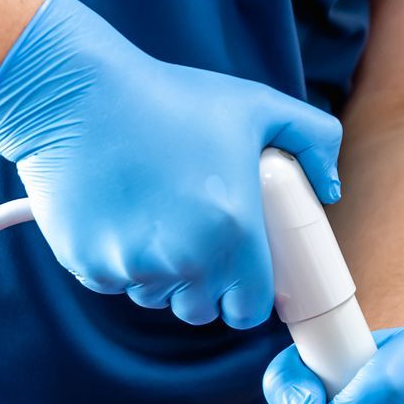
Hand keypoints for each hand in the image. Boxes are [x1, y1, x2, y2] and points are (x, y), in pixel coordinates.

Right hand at [0, 0, 342, 328]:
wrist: (73, 94)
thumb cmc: (167, 97)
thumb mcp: (256, 105)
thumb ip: (312, 140)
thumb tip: (330, 189)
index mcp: (233, 230)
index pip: (250, 307)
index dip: (247, 296)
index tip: (239, 276)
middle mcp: (184, 259)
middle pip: (202, 309)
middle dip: (204, 285)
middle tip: (195, 238)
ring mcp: (132, 266)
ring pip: (156, 298)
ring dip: (161, 275)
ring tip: (154, 217)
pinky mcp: (88, 264)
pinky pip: (114, 281)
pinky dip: (117, 260)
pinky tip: (117, 212)